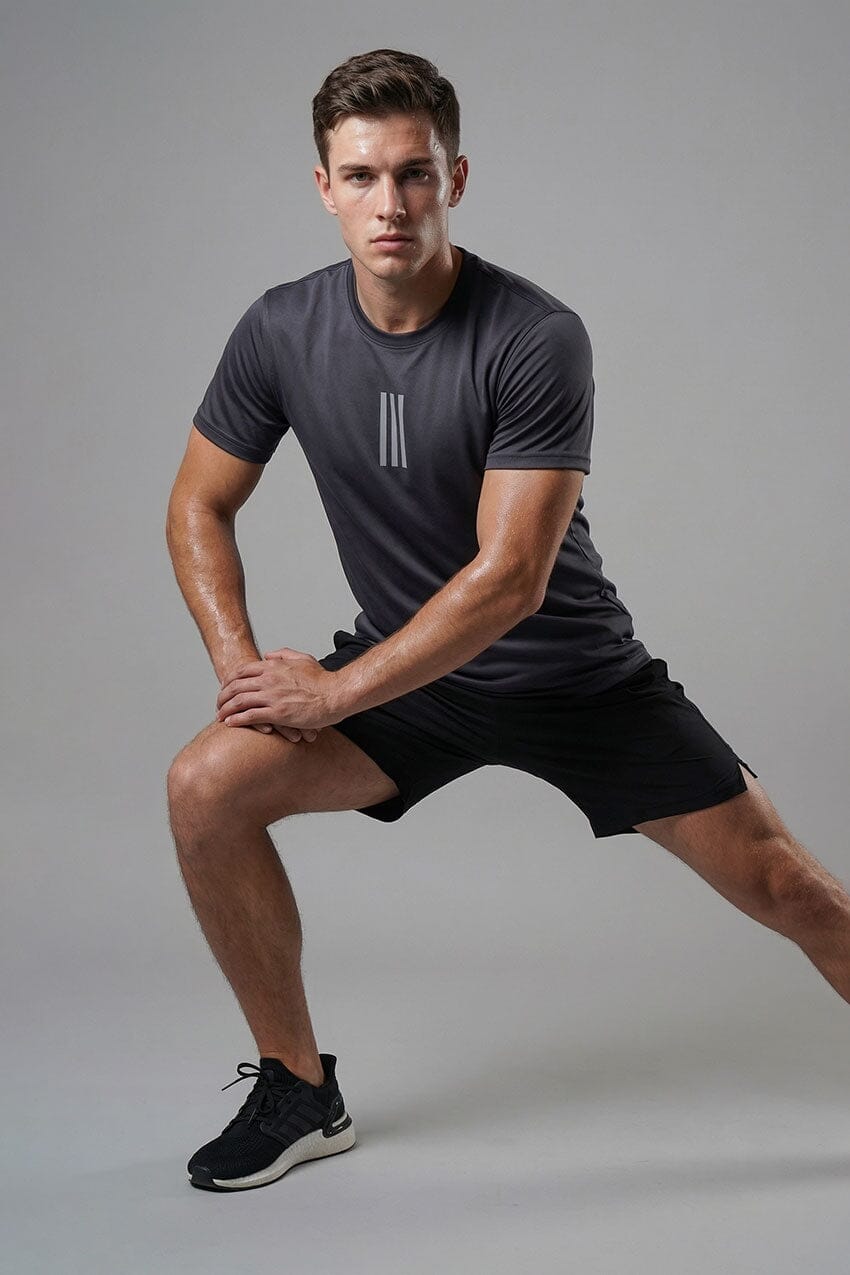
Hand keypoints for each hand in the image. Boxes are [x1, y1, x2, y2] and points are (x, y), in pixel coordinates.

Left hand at [216, 647, 340, 735]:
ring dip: (225, 709)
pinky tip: (230, 724)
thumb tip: (267, 654)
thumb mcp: (302, 658)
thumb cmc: (322, 679)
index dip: (229, 680)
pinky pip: (250, 716)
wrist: (336, 694)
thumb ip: (283, 654)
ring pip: (239, 701)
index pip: (241, 671)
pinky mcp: (277, 713)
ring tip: (220, 716)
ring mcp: (272, 696)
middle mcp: (269, 679)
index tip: (225, 688)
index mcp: (273, 666)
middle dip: (223, 696)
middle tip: (218, 705)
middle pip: (235, 686)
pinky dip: (236, 720)